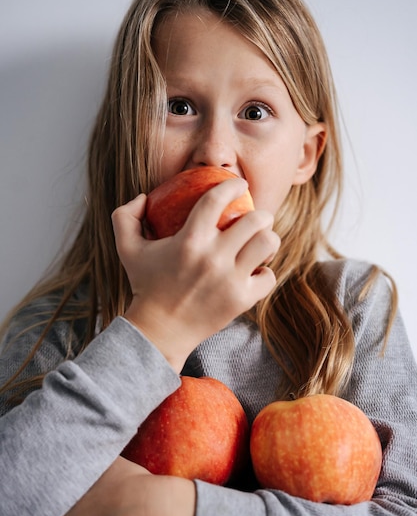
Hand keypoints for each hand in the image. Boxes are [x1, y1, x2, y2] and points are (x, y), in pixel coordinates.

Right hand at [112, 179, 279, 369]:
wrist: (159, 331)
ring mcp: (230, 280)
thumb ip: (125, 216)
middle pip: (256, 220)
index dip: (233, 185)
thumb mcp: (126, 249)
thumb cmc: (145, 286)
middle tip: (255, 218)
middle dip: (260, 214)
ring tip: (260, 242)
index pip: (217, 199)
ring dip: (267, 240)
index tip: (239, 184)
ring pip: (268, 245)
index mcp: (189, 240)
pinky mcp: (242, 300)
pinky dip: (264, 273)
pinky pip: (269, 277)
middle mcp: (213, 258)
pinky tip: (254, 272)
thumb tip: (144, 197)